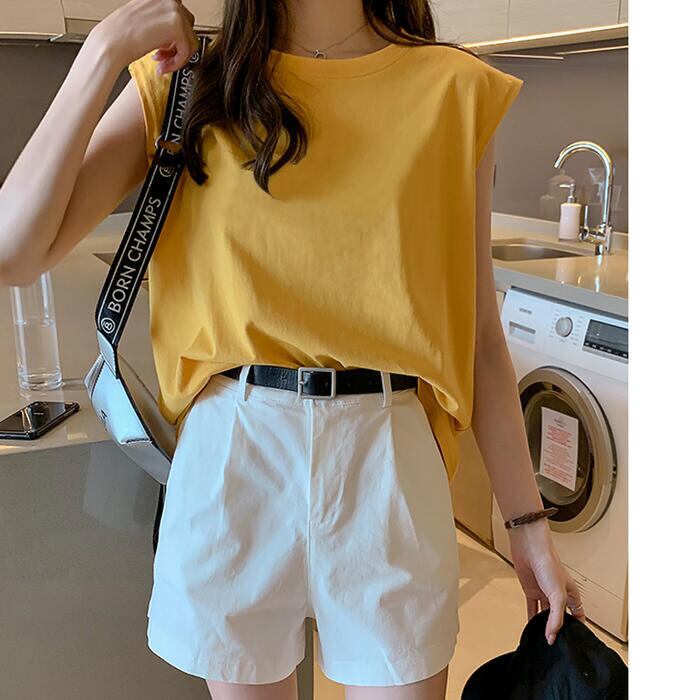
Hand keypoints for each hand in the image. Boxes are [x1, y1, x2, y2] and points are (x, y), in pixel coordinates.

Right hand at [90, 0, 198, 73]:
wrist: (111, 43)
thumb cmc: (121, 35)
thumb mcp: (146, 20)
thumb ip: (163, 22)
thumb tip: (177, 35)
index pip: (180, 17)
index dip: (174, 36)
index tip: (163, 48)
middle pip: (189, 27)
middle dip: (177, 46)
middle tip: (162, 57)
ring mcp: (174, 10)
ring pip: (191, 40)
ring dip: (177, 56)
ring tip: (161, 62)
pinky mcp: (177, 26)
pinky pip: (187, 50)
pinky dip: (177, 62)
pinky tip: (163, 65)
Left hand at [508, 518, 585, 644]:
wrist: (529, 548)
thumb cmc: (549, 563)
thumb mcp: (558, 594)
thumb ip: (556, 617)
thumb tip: (552, 636)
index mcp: (572, 593)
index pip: (579, 615)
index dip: (578, 627)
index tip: (574, 641)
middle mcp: (558, 594)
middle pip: (561, 616)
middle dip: (559, 628)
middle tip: (556, 642)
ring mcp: (544, 593)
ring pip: (546, 614)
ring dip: (544, 624)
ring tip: (543, 638)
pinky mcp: (530, 590)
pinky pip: (532, 608)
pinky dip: (531, 617)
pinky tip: (530, 626)